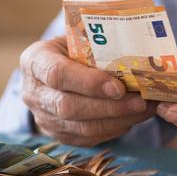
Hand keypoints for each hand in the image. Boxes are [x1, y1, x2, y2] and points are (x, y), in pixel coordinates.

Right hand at [20, 36, 156, 145]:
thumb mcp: (80, 36)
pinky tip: (133, 118)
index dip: (88, 83)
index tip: (119, 87)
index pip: (56, 74)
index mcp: (35, 61)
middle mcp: (33, 92)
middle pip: (68, 106)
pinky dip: (114, 129)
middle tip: (140, 101)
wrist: (61, 67)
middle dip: (108, 107)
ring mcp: (44, 117)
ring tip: (144, 109)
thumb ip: (100, 43)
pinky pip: (88, 138)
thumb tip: (140, 54)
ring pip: (81, 127)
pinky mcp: (59, 134)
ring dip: (117, 120)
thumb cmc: (74, 47)